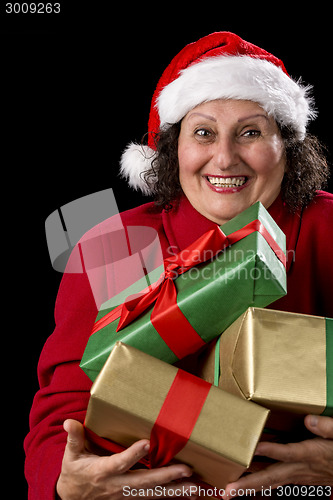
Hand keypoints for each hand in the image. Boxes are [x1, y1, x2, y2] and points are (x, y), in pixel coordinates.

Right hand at [56, 419, 195, 499]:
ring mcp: (126, 494)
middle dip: (166, 477)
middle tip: (186, 470)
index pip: (119, 463)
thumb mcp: (71, 455)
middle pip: (144, 482)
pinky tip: (189, 494)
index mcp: (103, 471)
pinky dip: (172, 496)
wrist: (72, 498)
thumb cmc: (75, 472)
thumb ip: (74, 438)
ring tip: (195, 487)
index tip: (146, 443)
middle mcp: (118, 485)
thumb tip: (69, 422)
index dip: (133, 454)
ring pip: (154, 494)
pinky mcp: (132, 498)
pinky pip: (154, 498)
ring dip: (176, 491)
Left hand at [223, 415, 332, 497]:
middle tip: (228, 490)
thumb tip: (308, 420)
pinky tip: (246, 481)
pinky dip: (260, 483)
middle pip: (272, 477)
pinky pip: (275, 482)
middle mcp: (302, 468)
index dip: (270, 451)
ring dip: (250, 487)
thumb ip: (326, 427)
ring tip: (230, 490)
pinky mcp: (298, 478)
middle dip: (248, 484)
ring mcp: (299, 476)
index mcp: (311, 454)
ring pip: (271, 483)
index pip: (287, 453)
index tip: (253, 448)